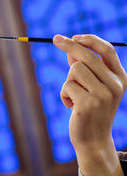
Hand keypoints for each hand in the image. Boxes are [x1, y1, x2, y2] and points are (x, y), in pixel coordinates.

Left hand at [53, 34, 126, 175]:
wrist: (93, 140)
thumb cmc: (90, 110)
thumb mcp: (92, 87)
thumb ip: (85, 68)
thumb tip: (71, 48)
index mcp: (120, 78)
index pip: (107, 50)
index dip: (89, 39)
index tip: (73, 35)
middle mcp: (115, 85)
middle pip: (87, 56)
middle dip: (68, 45)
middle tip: (54, 38)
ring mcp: (103, 95)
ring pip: (75, 70)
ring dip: (68, 81)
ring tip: (73, 96)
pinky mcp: (88, 104)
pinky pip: (67, 86)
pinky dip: (64, 94)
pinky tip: (71, 106)